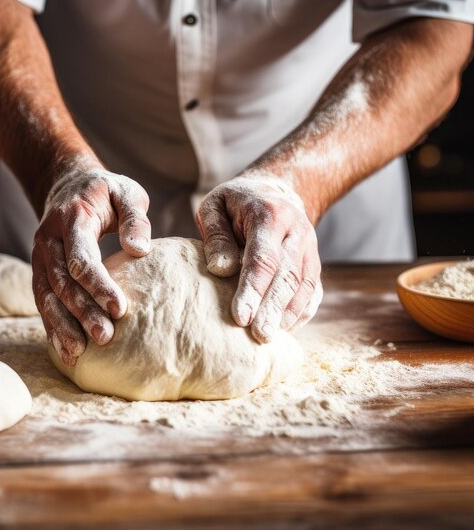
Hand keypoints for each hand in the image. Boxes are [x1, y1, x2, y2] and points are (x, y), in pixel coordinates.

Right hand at [32, 155, 150, 365]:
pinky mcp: (39, 270)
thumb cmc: (105, 191)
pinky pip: (41, 301)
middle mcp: (48, 239)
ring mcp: (39, 256)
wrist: (67, 184)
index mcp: (72, 218)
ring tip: (79, 353)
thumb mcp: (126, 192)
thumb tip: (140, 250)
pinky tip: (65, 350)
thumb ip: (135, 218)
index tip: (120, 309)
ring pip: (46, 295)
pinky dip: (51, 326)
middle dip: (82, 312)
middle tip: (105, 337)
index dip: (98, 285)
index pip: (81, 257)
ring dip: (62, 325)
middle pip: (62, 281)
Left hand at [196, 173, 322, 342]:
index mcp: (270, 215)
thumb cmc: (236, 203)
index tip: (240, 317)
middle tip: (258, 337)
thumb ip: (216, 235)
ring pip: (304, 286)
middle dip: (272, 309)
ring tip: (268, 339)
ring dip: (287, 315)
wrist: (276, 190)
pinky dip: (300, 312)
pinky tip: (284, 330)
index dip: (253, 290)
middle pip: (287, 276)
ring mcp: (310, 248)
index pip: (263, 258)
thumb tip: (220, 270)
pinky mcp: (314, 263)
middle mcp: (297, 231)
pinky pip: (312, 291)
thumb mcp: (215, 206)